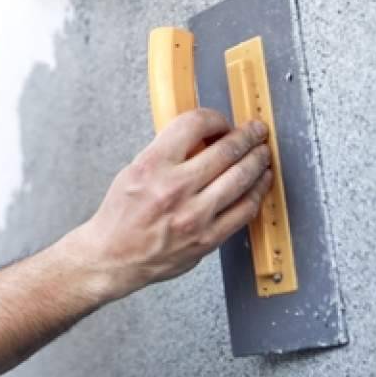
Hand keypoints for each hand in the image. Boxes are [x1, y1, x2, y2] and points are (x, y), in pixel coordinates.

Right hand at [70, 109, 272, 299]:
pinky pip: (244, 210)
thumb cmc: (121, 216)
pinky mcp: (208, 238)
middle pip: (226, 150)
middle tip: (255, 131)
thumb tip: (205, 138)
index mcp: (151, 166)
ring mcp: (194, 216)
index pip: (194, 125)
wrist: (113, 258)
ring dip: (258, 161)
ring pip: (241, 178)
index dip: (215, 118)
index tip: (221, 122)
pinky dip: (257, 192)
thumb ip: (167, 153)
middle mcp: (174, 189)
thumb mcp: (134, 171)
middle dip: (247, 136)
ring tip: (262, 153)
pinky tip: (260, 182)